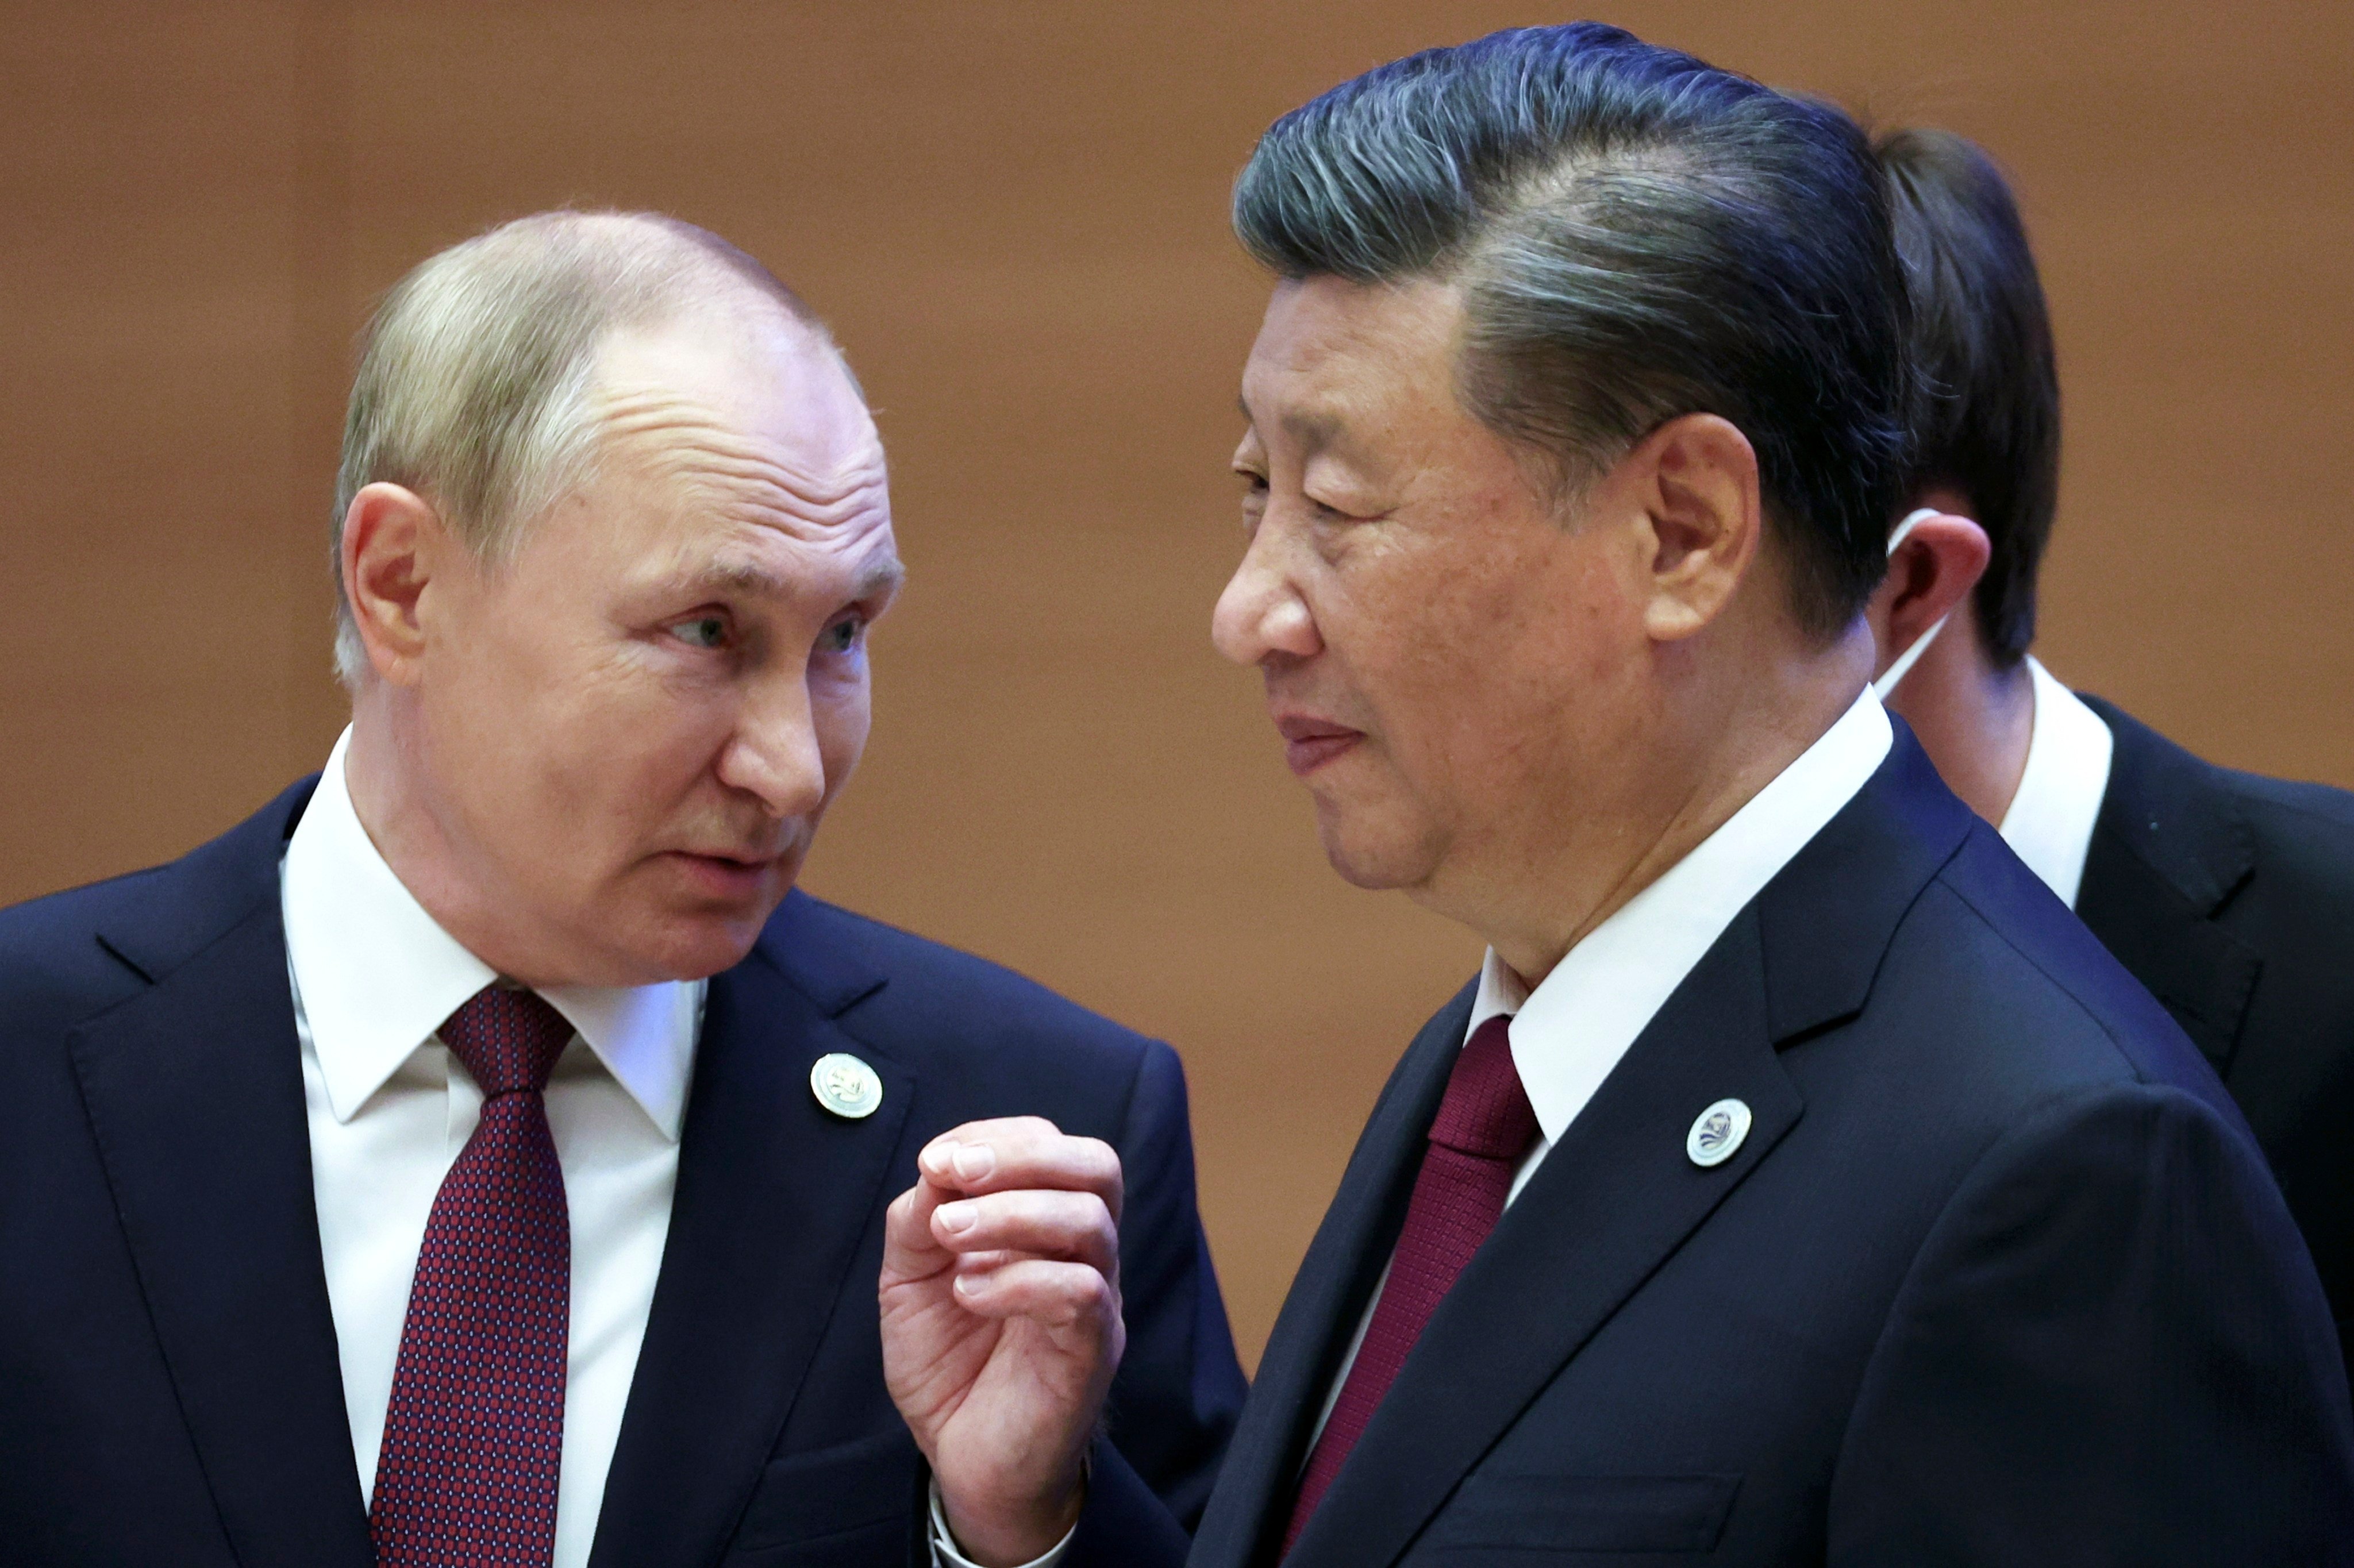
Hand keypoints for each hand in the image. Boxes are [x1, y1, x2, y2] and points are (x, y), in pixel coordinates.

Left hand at [880, 1117, 1124, 1566]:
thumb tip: (936, 1168)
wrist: (966, 1461)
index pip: (1050, 1145)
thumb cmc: (949, 1365)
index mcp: (1044, 1223)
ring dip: (1009, 1213)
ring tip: (947, 1235)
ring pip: (1090, 1221)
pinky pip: (1081, 1291)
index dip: (993, 1137)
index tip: (935, 1160)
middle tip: (953, 1172)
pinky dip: (1018, 1280)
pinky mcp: (1092, 1349)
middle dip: (1020, 1155)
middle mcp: (1082, 1252)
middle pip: (1096, 1166)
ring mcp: (1095, 1298)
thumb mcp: (911, 1279)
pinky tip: (968, 1294)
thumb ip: (919, 1220)